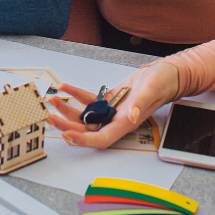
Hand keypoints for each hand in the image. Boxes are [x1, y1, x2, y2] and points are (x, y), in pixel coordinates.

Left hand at [47, 61, 179, 148]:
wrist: (165, 74)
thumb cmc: (162, 82)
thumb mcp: (152, 89)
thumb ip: (141, 103)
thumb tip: (131, 117)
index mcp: (126, 123)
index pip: (102, 138)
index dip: (84, 140)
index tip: (68, 135)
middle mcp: (116, 120)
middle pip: (87, 130)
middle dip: (67, 125)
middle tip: (49, 117)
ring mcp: (111, 111)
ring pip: (84, 116)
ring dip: (67, 110)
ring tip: (53, 100)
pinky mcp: (109, 101)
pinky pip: (88, 101)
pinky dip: (75, 95)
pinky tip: (65, 87)